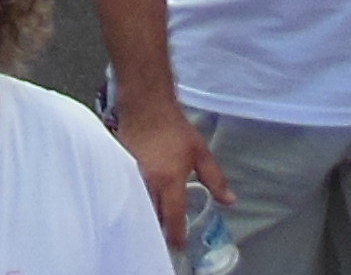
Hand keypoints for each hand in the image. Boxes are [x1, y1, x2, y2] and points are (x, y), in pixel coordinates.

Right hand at [111, 92, 227, 224]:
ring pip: (139, 209)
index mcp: (169, 181)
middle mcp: (148, 184)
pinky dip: (136, 202)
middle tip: (169, 233)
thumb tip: (229, 200)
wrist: (146, 105)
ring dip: (149, 216)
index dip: (177, 236)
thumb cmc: (173, 127)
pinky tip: (142, 201)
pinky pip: (129, 195)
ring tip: (157, 218)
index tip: (180, 244)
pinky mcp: (121, 172)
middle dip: (161, 229)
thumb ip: (215, 179)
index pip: (173, 220)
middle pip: (153, 219)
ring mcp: (131, 178)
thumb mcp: (200, 152)